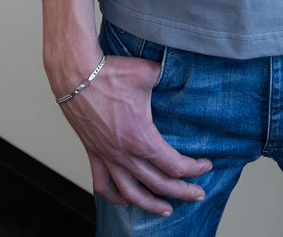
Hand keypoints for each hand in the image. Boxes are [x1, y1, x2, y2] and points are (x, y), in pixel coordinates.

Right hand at [58, 55, 211, 215]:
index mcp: (142, 139)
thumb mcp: (149, 72)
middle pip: (158, 184)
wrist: (77, 76)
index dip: (194, 169)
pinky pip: (103, 184)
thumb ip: (168, 76)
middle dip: (182, 192)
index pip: (174, 165)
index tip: (206, 166)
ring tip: (166, 210)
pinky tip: (126, 200)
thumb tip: (180, 71)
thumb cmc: (111, 74)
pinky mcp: (93, 153)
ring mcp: (107, 156)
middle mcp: (125, 154)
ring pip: (131, 192)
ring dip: (150, 205)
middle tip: (198, 195)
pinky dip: (115, 197)